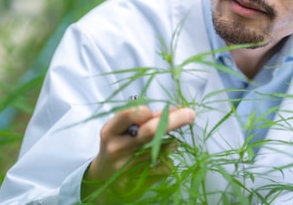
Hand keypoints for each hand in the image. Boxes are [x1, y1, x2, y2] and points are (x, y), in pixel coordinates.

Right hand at [81, 105, 195, 201]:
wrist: (102, 179)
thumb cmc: (118, 145)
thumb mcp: (122, 130)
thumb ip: (146, 120)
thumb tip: (177, 110)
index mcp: (110, 131)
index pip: (133, 114)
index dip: (150, 111)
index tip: (158, 113)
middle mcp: (117, 149)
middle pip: (151, 132)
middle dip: (174, 120)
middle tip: (191, 114)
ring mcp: (127, 168)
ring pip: (161, 151)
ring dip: (172, 144)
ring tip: (172, 143)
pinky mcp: (138, 182)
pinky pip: (164, 167)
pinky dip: (168, 161)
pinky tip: (161, 160)